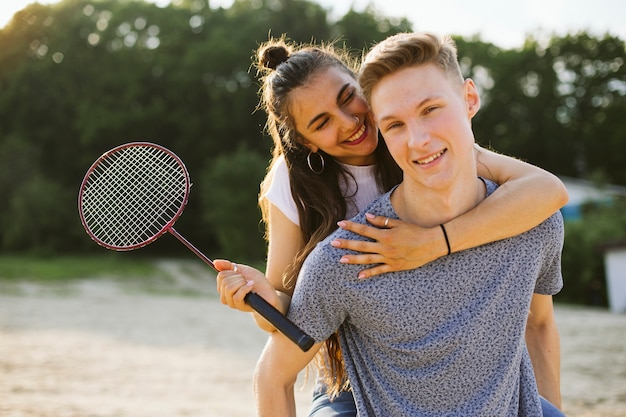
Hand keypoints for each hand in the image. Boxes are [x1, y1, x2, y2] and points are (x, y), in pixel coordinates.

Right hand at [214, 259, 277, 311]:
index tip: (241, 273)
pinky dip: (245, 288)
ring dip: (242, 283)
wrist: (269, 292)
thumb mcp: (243, 270)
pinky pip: (237, 296)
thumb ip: (228, 266)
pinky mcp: (240, 307)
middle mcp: (226, 296)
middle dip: (238, 277)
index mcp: (225, 286)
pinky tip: (251, 286)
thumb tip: (214, 262)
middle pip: (224, 282)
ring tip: (249, 284)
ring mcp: (232, 302)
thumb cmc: (256, 281)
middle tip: (246, 279)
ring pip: (229, 289)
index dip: (232, 271)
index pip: (221, 276)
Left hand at [330, 213, 447, 277]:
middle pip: (362, 245)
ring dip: (353, 259)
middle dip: (347, 244)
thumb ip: (381, 221)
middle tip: (333, 243)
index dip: (351, 226)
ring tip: (341, 259)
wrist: (431, 244)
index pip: (364, 229)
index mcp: (385, 235)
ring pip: (367, 259)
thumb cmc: (415, 231)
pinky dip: (369, 273)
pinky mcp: (394, 266)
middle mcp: (385, 247)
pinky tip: (359, 275)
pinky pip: (379, 271)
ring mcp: (389, 258)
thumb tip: (367, 217)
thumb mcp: (398, 223)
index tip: (340, 224)